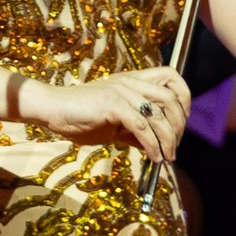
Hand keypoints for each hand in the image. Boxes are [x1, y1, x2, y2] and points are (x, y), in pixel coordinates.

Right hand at [26, 65, 191, 160]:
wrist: (52, 110)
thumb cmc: (79, 117)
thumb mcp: (113, 125)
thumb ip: (134, 131)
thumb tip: (153, 146)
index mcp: (133, 81)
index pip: (171, 78)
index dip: (183, 98)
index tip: (181, 123)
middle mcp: (131, 82)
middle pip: (171, 99)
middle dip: (178, 126)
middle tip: (174, 147)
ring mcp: (122, 91)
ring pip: (159, 115)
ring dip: (168, 140)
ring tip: (166, 157)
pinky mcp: (113, 105)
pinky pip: (142, 127)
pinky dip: (152, 145)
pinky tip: (153, 157)